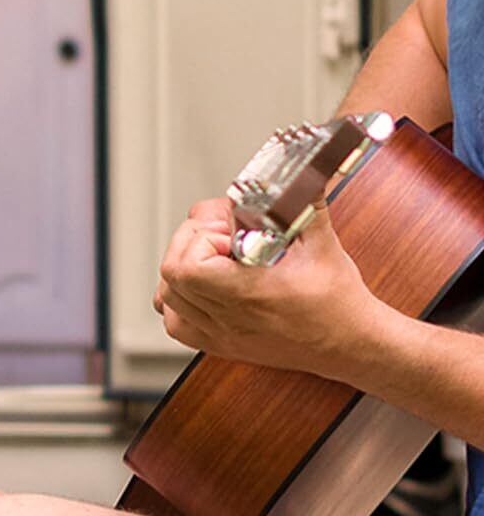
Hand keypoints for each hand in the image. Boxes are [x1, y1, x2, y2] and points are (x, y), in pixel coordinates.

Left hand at [154, 199, 379, 378]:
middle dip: (191, 243)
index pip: (186, 266)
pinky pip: (176, 324)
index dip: (201, 238)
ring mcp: (219, 335)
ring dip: (182, 269)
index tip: (229, 230)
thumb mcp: (321, 242)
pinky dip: (180, 301)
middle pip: (171, 274)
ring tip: (214, 257)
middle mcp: (228, 318)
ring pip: (167, 298)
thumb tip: (299, 171)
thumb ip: (303, 202)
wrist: (348, 344)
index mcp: (248, 293)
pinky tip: (204, 287)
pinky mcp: (219, 345)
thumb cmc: (338, 300)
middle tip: (223, 235)